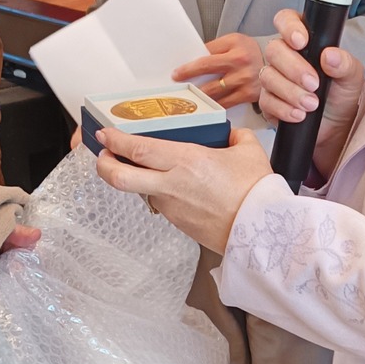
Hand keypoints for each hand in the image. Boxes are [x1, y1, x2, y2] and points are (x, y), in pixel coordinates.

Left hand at [94, 127, 274, 253]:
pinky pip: (161, 203)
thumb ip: (235, 137)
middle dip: (104, 165)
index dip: (115, 140)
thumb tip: (230, 136)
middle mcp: (172, 184)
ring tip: (141, 169)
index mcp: (187, 160)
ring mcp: (172, 206)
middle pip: (121, 177)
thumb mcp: (249, 151)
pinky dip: (159, 193)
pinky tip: (172, 188)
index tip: (105, 133)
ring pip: (140, 191)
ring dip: (135, 180)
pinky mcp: (179, 223)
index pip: (138, 149)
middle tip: (102, 155)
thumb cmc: (256, 192)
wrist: (262, 230)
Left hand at [172, 31, 263, 107]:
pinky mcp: (248, 95)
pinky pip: (225, 103)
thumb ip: (215, 48)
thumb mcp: (234, 41)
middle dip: (189, 80)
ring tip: (188, 96)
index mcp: (235, 46)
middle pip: (207, 72)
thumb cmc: (251, 52)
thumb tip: (193, 58)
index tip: (177, 73)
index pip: (206, 57)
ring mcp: (244, 80)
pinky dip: (213, 105)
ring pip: (213, 91)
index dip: (189, 67)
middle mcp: (240, 63)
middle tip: (177, 85)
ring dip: (198, 95)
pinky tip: (205, 106)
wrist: (276, 64)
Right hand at [258, 8, 364, 163]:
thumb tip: (330, 55)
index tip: (301, 41)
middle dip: (294, 68)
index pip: (286, 20)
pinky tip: (300, 114)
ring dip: (291, 92)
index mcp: (305, 40)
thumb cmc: (342, 93)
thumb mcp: (352, 76)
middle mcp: (285, 55)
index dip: (289, 27)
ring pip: (268, 77)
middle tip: (314, 83)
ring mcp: (274, 78)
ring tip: (312, 104)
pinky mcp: (269, 102)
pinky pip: (267, 101)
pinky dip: (284, 109)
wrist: (337, 125)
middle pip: (274, 50)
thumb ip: (345, 63)